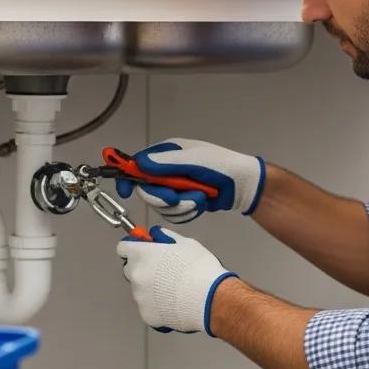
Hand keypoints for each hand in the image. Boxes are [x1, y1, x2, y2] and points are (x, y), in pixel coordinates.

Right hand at [114, 139, 264, 223]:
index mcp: (167, 154)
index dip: (128, 177)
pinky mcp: (183, 202)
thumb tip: (139, 163)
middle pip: (147, 190)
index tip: (125, 190)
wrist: (244, 186)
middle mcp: (168, 170)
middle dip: (162, 197)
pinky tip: (201, 204)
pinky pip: (174, 214)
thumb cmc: (222, 167)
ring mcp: (176, 187)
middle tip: (176, 197)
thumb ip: (166, 162)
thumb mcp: (194, 160)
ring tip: (199, 198)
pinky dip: (188, 212)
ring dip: (181, 206)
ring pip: (161, 205)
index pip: (137, 165)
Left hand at [116, 226, 237, 333]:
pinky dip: (158, 306)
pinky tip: (175, 304)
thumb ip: (165, 237)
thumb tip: (156, 235)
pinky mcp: (146, 315)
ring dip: (151, 289)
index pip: (123, 247)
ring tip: (175, 291)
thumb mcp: (185, 243)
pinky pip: (148, 308)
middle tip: (163, 272)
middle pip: (130, 269)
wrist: (210, 299)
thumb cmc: (200, 269)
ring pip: (140, 290)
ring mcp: (139, 297)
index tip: (142, 250)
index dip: (134, 248)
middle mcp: (135, 275)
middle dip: (143, 269)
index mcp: (141, 254)